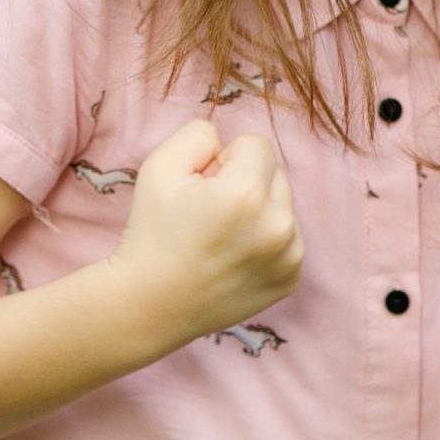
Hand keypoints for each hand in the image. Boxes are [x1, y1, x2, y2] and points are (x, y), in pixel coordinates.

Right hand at [107, 118, 303, 341]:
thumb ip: (199, 134)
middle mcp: (279, 225)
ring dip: (258, 212)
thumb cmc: (151, 233)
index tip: (202, 190)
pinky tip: (233, 258)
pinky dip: (265, 243)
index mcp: (248, 192)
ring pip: (282, 206)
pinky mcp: (291, 279)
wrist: (149, 304)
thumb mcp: (159, 165)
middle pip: (274, 173)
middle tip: (208, 215)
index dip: (223, 161)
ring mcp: (289, 256)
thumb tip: (229, 145)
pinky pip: (287, 239)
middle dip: (245, 184)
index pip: (256, 144)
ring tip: (220, 239)